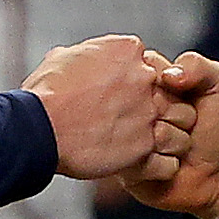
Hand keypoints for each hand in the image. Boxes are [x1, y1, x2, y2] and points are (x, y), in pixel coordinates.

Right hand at [25, 36, 188, 180]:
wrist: (36, 128)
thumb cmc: (44, 95)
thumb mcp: (62, 58)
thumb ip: (86, 55)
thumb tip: (82, 58)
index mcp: (127, 50)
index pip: (153, 65)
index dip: (140, 85)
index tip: (125, 97)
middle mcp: (144, 78)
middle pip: (173, 95)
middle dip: (161, 111)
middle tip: (139, 125)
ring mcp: (148, 112)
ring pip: (181, 127)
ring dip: (168, 140)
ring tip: (148, 148)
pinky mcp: (144, 146)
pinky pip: (168, 162)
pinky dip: (160, 168)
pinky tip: (144, 167)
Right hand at [119, 51, 218, 218]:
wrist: (215, 173)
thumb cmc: (213, 126)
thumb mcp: (217, 85)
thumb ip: (199, 66)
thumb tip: (169, 75)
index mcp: (144, 75)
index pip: (151, 70)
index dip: (175, 89)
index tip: (184, 97)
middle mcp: (127, 103)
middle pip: (151, 103)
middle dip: (179, 117)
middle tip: (185, 124)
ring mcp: (121, 135)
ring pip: (152, 135)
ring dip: (176, 143)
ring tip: (178, 144)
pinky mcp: (121, 164)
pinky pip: (146, 162)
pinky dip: (165, 166)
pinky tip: (169, 162)